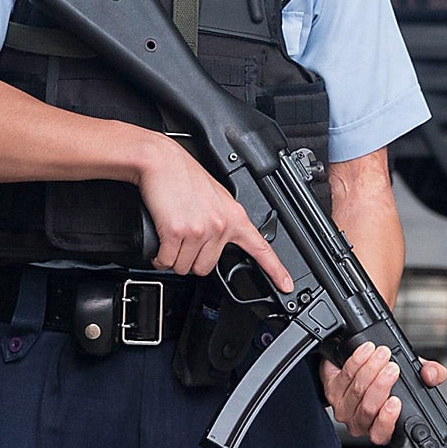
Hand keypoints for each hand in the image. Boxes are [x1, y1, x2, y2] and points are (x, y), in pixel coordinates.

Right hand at [134, 135, 292, 290]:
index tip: (285, 285)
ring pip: (185, 267)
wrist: (162, 163)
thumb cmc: (185, 178)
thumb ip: (225, 221)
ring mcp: (200, 230)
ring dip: (175, 258)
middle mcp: (221, 225)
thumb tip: (222, 241)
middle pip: (206, 268)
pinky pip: (167, 261)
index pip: (261, 248)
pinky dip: (160, 257)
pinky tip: (162, 241)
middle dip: (192, 260)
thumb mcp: (218, 198)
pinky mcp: (177, 232)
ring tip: (174, 235)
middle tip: (186, 239)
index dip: (275, 270)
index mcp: (235, 216)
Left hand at [321, 340, 446, 444]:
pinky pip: (343, 377)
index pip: (381, 433)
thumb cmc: (390, 378)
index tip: (396, 401)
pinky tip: (366, 352)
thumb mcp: (416, 376)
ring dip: (369, 370)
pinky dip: (356, 362)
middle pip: (368, 408)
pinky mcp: (332, 391)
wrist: (362, 366)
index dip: (387, 419)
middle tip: (392, 367)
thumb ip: (431, 375)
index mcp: (382, 426)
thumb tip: (432, 375)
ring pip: (356, 392)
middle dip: (381, 384)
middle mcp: (360, 422)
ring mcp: (344, 409)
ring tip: (381, 354)